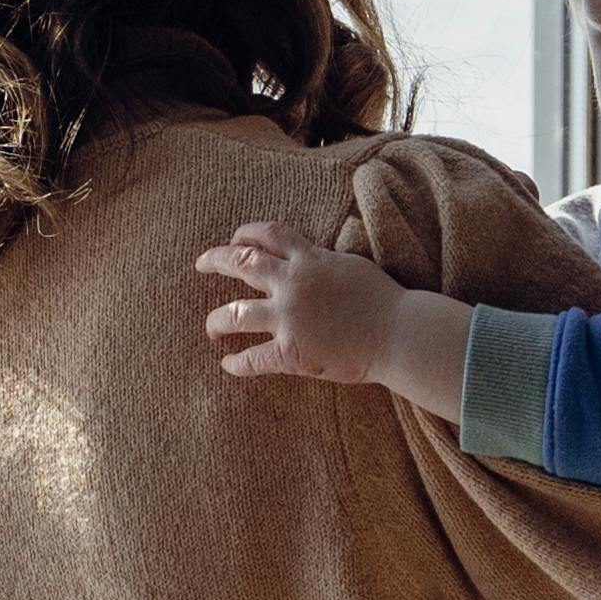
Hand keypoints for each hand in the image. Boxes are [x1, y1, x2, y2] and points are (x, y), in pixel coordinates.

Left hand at [199, 218, 412, 385]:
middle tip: (201, 264)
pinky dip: (236, 363)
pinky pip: (252, 359)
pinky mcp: (291, 352)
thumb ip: (322, 260)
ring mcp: (288, 318)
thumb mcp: (350, 265)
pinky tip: (228, 365)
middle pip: (240, 263)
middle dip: (215, 260)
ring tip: (211, 327)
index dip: (245, 234)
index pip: (267, 234)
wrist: (400, 334)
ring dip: (215, 321)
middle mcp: (292, 283)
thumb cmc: (385, 300)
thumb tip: (309, 257)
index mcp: (309, 259)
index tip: (235, 240)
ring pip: (234, 314)